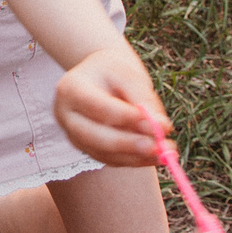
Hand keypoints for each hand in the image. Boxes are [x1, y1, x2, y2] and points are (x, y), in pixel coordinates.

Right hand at [53, 40, 169, 167]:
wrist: (99, 76)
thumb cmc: (114, 72)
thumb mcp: (128, 74)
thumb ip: (144, 99)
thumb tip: (162, 128)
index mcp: (70, 89)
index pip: (97, 107)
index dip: (125, 117)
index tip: (154, 123)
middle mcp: (66, 116)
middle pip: (94, 136)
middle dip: (128, 144)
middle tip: (157, 147)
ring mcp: (73, 135)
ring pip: (104, 153)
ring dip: (136, 157)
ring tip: (165, 154)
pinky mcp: (86, 149)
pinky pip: (110, 160)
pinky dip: (134, 161)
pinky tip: (156, 157)